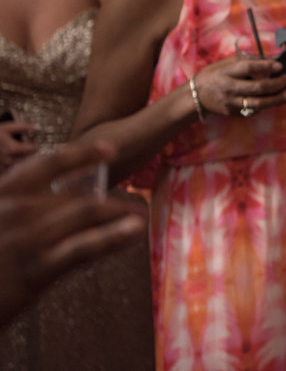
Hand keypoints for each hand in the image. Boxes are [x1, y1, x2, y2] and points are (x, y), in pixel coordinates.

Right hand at [0, 118, 36, 173]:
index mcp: (12, 149)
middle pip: (28, 159)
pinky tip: (11, 159)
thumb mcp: (7, 127)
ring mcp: (4, 167)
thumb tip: (38, 128)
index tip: (29, 142)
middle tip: (23, 148)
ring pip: (21, 165)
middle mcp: (9, 160)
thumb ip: (23, 127)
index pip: (33, 150)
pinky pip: (13, 171)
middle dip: (28, 154)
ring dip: (22, 160)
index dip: (33, 145)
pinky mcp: (1, 171)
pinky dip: (15, 166)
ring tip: (16, 154)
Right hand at [0, 141, 145, 326]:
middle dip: (108, 202)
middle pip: (73, 195)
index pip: (45, 165)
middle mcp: (14, 210)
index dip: (80, 154)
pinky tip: (134, 231)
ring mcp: (25, 239)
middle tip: (131, 207)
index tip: (109, 149)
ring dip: (118, 212)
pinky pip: (83, 247)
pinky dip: (114, 236)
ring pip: (86, 212)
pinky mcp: (36, 269)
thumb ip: (27, 210)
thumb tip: (75, 201)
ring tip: (139, 217)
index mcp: (3, 195)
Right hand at [192, 55, 285, 117]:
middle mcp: (229, 88)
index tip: (279, 65)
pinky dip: (266, 105)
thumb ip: (247, 61)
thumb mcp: (227, 64)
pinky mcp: (234, 113)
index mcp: (227, 72)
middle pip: (256, 88)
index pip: (248, 68)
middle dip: (275, 84)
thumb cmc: (215, 75)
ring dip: (276, 99)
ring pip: (258, 104)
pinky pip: (253, 110)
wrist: (196, 95)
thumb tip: (270, 60)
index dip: (265, 66)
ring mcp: (231, 103)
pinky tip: (275, 100)